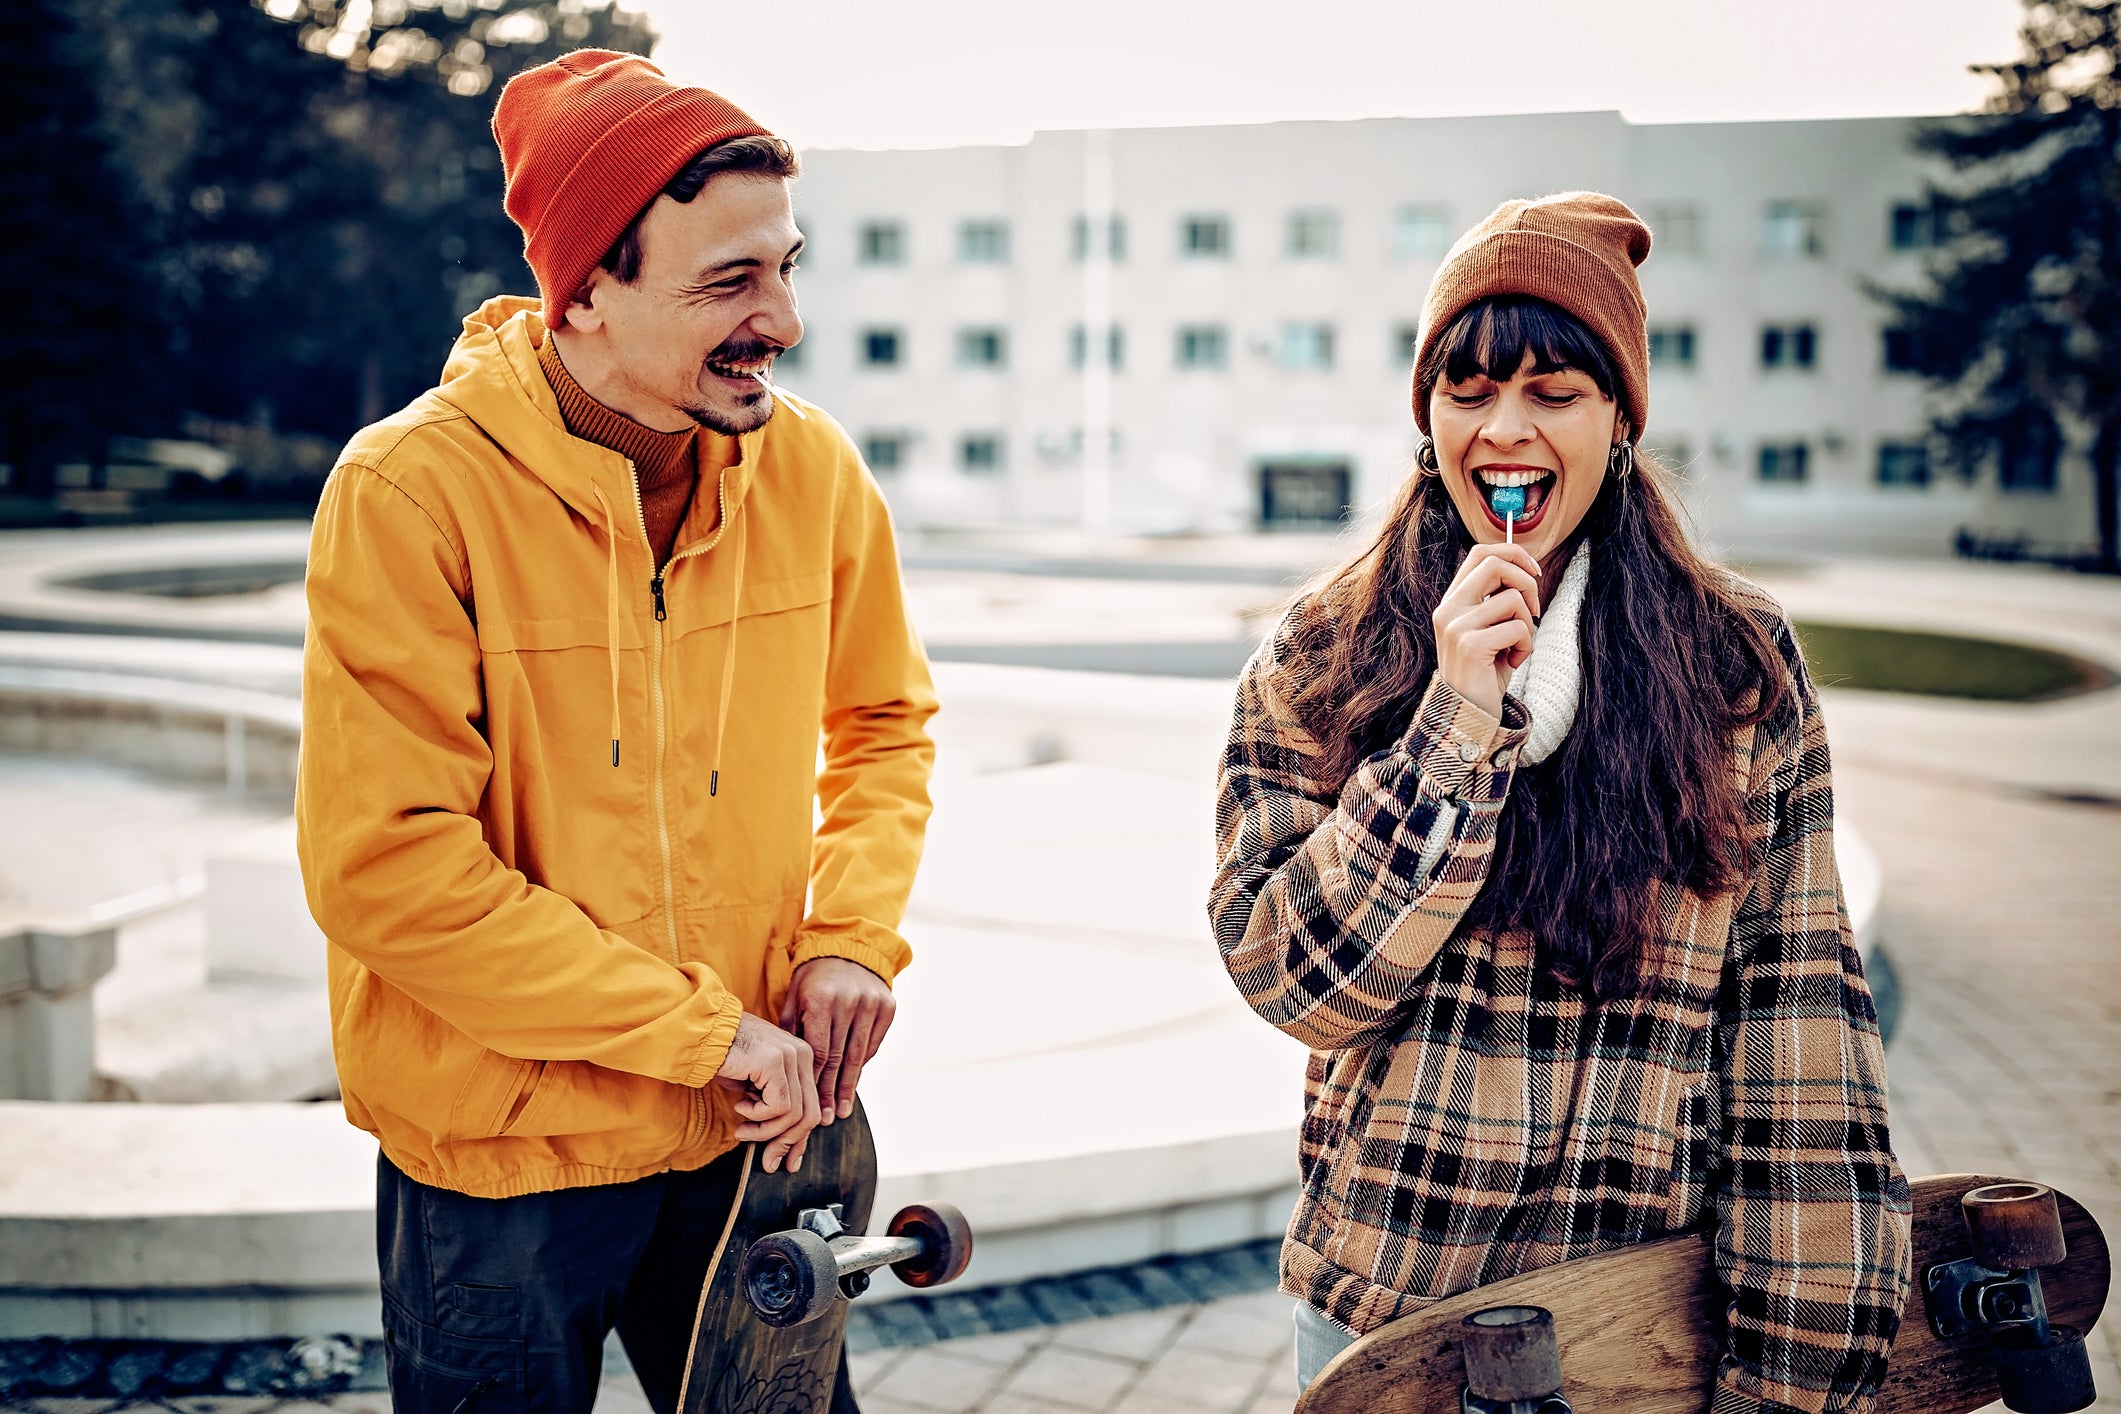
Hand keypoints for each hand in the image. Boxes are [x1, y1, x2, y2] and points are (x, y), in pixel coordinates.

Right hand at [711, 1012, 820, 1172]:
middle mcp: (803, 1054)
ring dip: (765, 1131)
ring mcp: (791, 1055)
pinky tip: (740, 1106)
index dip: (801, 1138)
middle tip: (769, 1161)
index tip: (790, 1161)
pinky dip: (757, 1116)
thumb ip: (774, 1105)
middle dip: (787, 1143)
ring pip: (793, 1114)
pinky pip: (777, 1106)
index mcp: (802, 1058)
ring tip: (743, 1130)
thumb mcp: (757, 1086)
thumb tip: (783, 1143)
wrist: (702, 1033)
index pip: (812, 1106)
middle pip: (809, 1113)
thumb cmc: (724, 1058)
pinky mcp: (775, 1061)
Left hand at [779, 957, 896, 1124]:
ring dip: (849, 1085)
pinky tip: (852, 1081)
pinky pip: (873, 1043)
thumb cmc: (812, 979)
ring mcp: (872, 1003)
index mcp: (822, 1000)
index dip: (815, 1082)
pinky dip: (862, 1063)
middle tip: (826, 1119)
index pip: (820, 1051)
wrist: (847, 949)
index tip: (810, 1105)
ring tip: (841, 1110)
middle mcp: (850, 1002)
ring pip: (859, 1054)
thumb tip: (788, 1070)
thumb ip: (791, 1032)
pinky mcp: (888, 1006)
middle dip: (831, 1091)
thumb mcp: (794, 998)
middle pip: (840, 1058)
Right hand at [1432, 543, 1544, 720]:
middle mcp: (1448, 609)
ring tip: (1517, 646)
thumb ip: (1497, 600)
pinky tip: (1513, 661)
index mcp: (1452, 601)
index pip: (1480, 554)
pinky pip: (1518, 628)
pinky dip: (1526, 646)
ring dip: (1528, 624)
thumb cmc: (1484, 671)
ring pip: (1513, 599)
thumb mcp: (1489, 629)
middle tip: (1533, 610)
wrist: (1467, 714)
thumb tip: (1525, 570)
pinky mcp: (1471, 645)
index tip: (1534, 571)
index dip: (1513, 554)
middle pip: (1495, 564)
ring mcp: (1456, 626)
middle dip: (1527, 582)